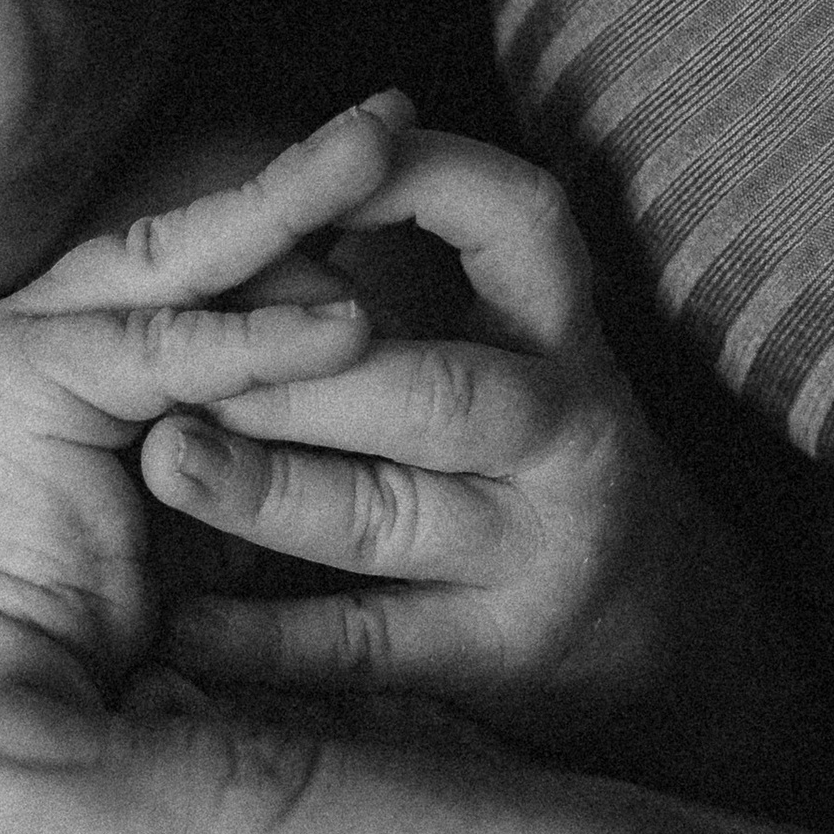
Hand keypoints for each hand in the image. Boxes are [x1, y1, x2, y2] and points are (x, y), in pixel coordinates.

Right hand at [0, 99, 394, 680]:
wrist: (30, 683)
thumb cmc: (145, 600)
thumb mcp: (237, 474)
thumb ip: (275, 403)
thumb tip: (377, 320)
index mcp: (99, 325)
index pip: (213, 245)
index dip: (303, 196)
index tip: (400, 148)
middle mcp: (55, 311)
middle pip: (199, 230)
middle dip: (304, 173)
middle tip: (394, 118)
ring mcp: (27, 331)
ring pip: (182, 265)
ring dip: (292, 221)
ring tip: (385, 167)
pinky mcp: (19, 372)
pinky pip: (165, 347)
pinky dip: (257, 342)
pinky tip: (346, 326)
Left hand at [149, 127, 790, 780]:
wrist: (667, 648)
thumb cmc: (537, 470)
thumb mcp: (515, 360)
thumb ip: (404, 294)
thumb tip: (255, 213)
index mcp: (561, 340)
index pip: (516, 223)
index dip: (418, 184)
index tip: (301, 173)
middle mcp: (567, 438)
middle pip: (438, 390)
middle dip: (302, 370)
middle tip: (179, 357)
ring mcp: (535, 556)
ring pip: (392, 517)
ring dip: (268, 488)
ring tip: (165, 461)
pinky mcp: (496, 660)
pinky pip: (368, 647)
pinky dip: (267, 640)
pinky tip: (179, 626)